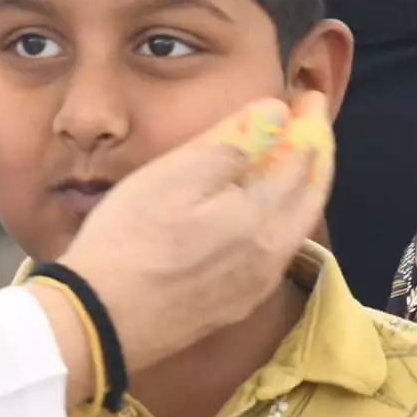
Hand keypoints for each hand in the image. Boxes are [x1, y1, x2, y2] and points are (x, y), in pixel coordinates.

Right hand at [54, 96, 333, 375]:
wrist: (99, 321)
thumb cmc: (130, 238)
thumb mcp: (175, 175)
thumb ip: (234, 143)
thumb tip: (279, 112)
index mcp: (262, 217)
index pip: (303, 158)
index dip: (309, 123)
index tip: (309, 96)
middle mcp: (272, 254)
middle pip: (310, 195)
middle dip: (317, 154)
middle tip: (313, 122)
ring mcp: (255, 286)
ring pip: (296, 226)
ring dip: (303, 188)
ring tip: (296, 160)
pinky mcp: (234, 306)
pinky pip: (276, 252)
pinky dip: (283, 219)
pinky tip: (266, 214)